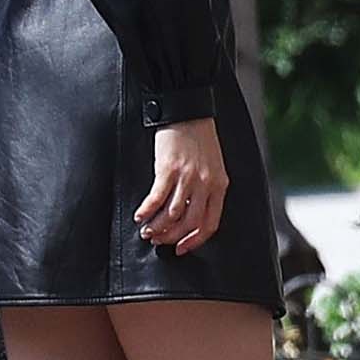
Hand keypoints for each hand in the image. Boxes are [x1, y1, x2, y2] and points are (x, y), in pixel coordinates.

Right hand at [135, 118, 227, 253]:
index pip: (210, 223)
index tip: (182, 248)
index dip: (195, 240)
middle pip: (189, 223)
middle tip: (158, 240)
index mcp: (219, 185)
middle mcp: (205, 184)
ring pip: (172, 214)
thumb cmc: (199, 138)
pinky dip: (147, 211)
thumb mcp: (212, 166)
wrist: (187, 112)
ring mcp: (187, 177)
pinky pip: (157, 198)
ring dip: (157, 227)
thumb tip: (188, 214)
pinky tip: (140, 215)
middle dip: (172, 237)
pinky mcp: (169, 169)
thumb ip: (206, 189)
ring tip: (147, 230)